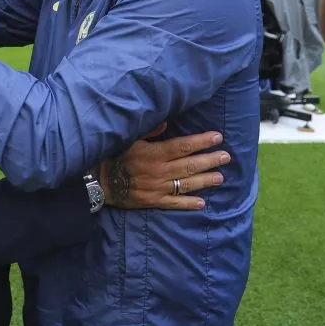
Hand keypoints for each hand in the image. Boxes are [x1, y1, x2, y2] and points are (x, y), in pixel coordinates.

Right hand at [99, 125, 229, 209]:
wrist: (98, 182)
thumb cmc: (112, 157)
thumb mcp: (128, 139)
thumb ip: (148, 131)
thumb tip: (167, 122)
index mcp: (155, 154)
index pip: (183, 146)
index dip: (202, 142)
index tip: (217, 137)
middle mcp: (160, 171)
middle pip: (190, 165)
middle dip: (210, 160)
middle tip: (226, 157)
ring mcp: (158, 188)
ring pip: (186, 184)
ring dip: (205, 180)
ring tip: (220, 177)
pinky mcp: (153, 201)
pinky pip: (174, 203)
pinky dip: (188, 203)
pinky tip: (202, 203)